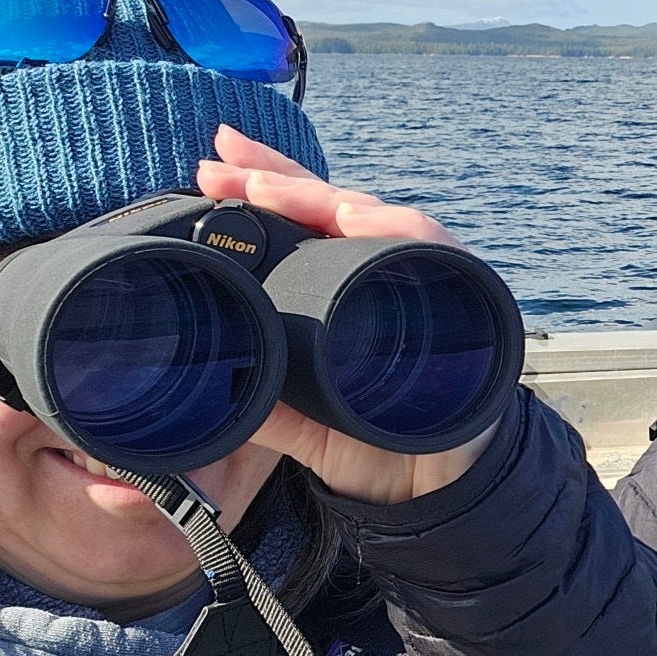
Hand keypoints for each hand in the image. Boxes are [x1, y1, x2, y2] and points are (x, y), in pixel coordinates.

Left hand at [197, 125, 498, 504]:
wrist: (436, 488)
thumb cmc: (377, 441)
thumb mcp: (298, 417)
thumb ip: (255, 395)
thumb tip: (192, 379)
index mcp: (344, 286)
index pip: (303, 222)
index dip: (261, 187)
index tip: (209, 166)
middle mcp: (384, 272)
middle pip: (332, 206)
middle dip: (273, 180)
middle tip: (220, 167)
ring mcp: (424, 280)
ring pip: (374, 218)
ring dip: (318, 197)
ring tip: (267, 186)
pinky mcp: (464, 300)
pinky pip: (434, 251)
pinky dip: (395, 228)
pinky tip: (353, 216)